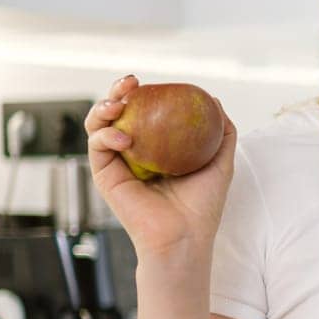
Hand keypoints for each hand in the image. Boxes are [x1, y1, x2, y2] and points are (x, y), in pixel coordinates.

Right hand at [83, 74, 237, 261]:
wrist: (185, 237)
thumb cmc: (202, 207)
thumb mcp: (220, 163)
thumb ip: (221, 132)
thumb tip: (215, 100)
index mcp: (156, 148)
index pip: (143, 112)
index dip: (141, 93)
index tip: (148, 81)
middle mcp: (133, 153)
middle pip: (117, 113)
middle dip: (117, 91)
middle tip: (129, 83)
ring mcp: (118, 164)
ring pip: (98, 125)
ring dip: (102, 107)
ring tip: (118, 104)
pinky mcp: (105, 176)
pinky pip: (97, 146)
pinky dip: (106, 135)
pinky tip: (123, 137)